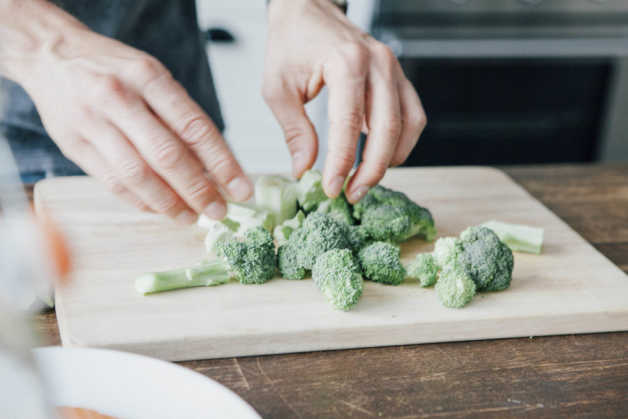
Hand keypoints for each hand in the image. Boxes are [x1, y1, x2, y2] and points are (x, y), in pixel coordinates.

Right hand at [7, 3, 251, 221]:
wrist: (51, 55)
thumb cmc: (113, 68)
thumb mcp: (152, 76)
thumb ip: (179, 116)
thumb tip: (215, 165)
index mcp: (148, 76)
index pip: (194, 127)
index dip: (223, 163)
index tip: (241, 188)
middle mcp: (119, 97)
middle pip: (167, 156)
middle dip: (199, 190)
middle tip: (218, 211)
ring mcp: (92, 122)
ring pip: (138, 175)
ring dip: (170, 203)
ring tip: (191, 217)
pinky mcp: (74, 145)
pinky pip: (113, 183)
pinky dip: (141, 201)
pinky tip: (160, 208)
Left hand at [263, 0, 425, 202]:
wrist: (307, 10)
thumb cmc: (291, 43)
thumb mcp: (278, 88)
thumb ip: (294, 130)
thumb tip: (305, 169)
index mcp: (346, 62)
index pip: (348, 124)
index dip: (342, 163)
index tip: (332, 189)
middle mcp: (377, 63)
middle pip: (387, 129)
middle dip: (370, 170)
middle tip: (351, 194)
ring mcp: (393, 68)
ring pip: (408, 125)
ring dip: (390, 159)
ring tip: (365, 179)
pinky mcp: (398, 76)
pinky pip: (413, 114)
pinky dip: (402, 140)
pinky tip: (380, 155)